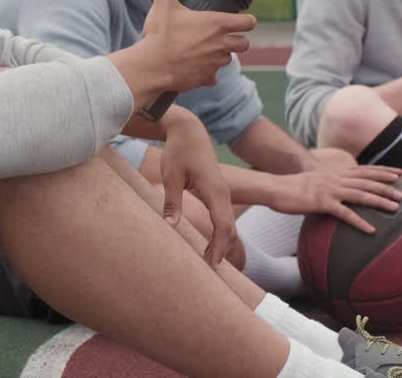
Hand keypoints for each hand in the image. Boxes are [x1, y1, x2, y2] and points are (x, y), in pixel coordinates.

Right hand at [140, 0, 255, 93]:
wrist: (152, 66)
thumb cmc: (160, 34)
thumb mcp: (163, 3)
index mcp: (217, 24)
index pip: (248, 23)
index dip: (247, 20)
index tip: (242, 20)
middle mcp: (221, 44)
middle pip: (244, 44)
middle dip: (238, 40)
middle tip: (224, 36)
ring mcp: (214, 63)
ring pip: (228, 59)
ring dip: (221, 55)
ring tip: (206, 50)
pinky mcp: (205, 78)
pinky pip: (213, 76)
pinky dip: (207, 73)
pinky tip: (196, 68)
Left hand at [159, 116, 235, 266]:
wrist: (189, 132)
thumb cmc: (179, 152)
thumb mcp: (171, 176)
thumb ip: (172, 201)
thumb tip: (171, 226)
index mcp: (215, 191)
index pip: (222, 225)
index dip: (220, 246)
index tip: (213, 264)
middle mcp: (224, 193)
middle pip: (230, 228)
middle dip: (223, 249)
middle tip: (211, 269)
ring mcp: (223, 193)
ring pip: (228, 223)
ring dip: (222, 242)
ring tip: (210, 261)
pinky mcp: (218, 192)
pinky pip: (223, 216)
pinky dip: (220, 232)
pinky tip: (210, 243)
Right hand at [267, 166, 401, 232]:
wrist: (273, 188)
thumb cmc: (290, 188)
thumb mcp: (312, 183)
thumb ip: (327, 187)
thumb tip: (337, 196)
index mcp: (334, 174)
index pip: (364, 170)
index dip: (383, 171)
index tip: (400, 174)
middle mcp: (334, 179)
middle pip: (366, 180)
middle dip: (387, 185)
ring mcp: (329, 190)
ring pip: (360, 194)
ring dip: (380, 200)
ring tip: (396, 208)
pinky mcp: (321, 202)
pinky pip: (344, 213)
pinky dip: (359, 221)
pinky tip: (371, 230)